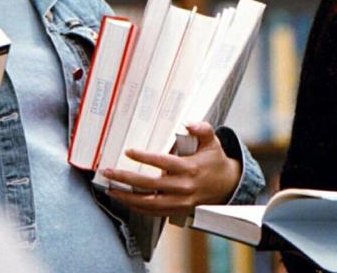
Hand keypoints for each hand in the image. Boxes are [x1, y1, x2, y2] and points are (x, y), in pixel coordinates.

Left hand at [101, 122, 241, 216]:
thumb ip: (203, 129)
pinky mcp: (177, 210)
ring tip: (110, 188)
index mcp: (190, 169)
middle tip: (109, 171)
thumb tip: (188, 123)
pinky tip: (124, 200)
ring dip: (127, 197)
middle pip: (150, 185)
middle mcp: (183, 187)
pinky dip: (137, 208)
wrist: (227, 186)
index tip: (128, 151)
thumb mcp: (213, 143)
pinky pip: (153, 212)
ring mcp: (179, 201)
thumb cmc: (215, 162)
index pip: (163, 162)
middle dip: (126, 178)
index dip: (144, 157)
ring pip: (148, 203)